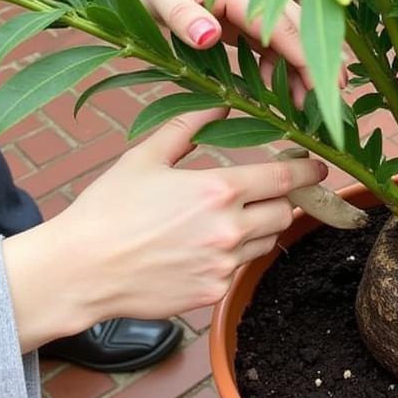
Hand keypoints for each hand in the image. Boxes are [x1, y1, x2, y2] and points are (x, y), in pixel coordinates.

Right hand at [2, 109, 326, 350]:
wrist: (79, 271)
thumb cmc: (107, 209)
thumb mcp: (146, 157)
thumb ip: (189, 126)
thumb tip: (222, 104)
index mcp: (218, 191)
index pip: (285, 180)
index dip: (307, 172)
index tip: (317, 167)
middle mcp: (229, 230)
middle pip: (285, 213)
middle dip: (283, 201)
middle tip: (269, 193)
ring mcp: (223, 265)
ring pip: (266, 243)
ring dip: (259, 229)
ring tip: (227, 220)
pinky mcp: (212, 293)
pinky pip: (238, 270)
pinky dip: (231, 257)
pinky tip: (200, 248)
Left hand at [94, 0, 317, 105]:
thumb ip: (183, 16)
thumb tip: (208, 36)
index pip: (285, 26)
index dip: (309, 58)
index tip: (329, 89)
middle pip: (300, 30)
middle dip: (320, 65)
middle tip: (335, 103)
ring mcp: (254, 4)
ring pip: (291, 38)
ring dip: (303, 70)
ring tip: (308, 108)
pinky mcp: (246, 17)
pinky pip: (274, 44)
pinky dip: (283, 67)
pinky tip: (279, 92)